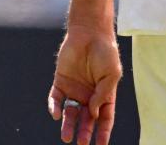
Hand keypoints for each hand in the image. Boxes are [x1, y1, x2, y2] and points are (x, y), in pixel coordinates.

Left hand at [47, 24, 122, 144]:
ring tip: (66, 138)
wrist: (89, 32)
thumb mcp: (111, 74)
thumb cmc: (105, 52)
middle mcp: (89, 94)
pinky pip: (55, 99)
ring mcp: (74, 89)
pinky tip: (56, 115)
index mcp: (104, 93)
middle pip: (86, 119)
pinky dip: (54, 108)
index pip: (104, 118)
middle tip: (82, 144)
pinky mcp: (60, 82)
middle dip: (85, 132)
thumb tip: (93, 113)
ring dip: (68, 125)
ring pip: (70, 113)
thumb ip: (103, 94)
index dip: (103, 132)